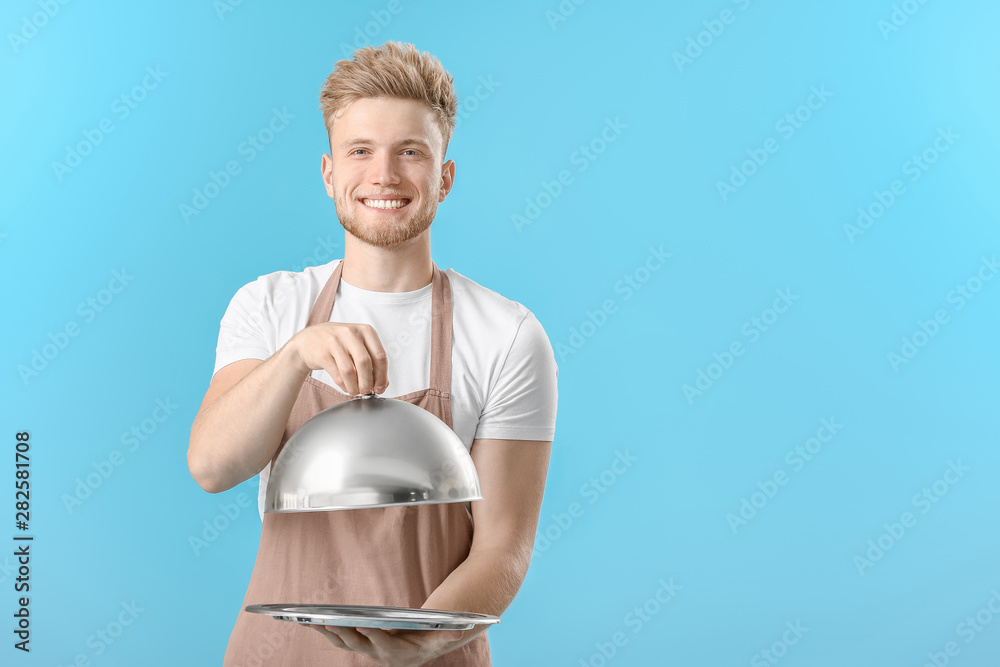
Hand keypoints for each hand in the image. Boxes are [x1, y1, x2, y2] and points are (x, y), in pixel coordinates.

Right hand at [287, 322, 388, 394]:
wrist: (308, 341)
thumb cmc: (337, 343)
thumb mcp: (357, 345)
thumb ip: (372, 361)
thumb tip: (383, 383)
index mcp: (365, 330)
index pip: (380, 356)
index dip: (382, 375)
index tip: (380, 387)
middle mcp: (350, 333)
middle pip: (365, 363)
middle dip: (368, 382)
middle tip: (367, 391)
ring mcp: (335, 341)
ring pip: (350, 371)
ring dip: (355, 386)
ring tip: (355, 391)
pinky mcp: (323, 353)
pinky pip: (337, 375)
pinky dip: (344, 385)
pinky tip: (346, 386)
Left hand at [299, 623, 462, 666]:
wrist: (414, 654)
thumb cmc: (425, 642)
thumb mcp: (436, 639)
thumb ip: (445, 635)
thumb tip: (457, 631)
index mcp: (395, 652)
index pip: (382, 643)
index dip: (372, 635)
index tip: (363, 626)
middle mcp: (377, 654)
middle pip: (357, 644)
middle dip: (343, 633)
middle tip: (329, 622)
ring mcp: (365, 651)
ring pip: (344, 644)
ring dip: (329, 634)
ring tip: (314, 622)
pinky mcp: (358, 645)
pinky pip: (339, 641)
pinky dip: (327, 632)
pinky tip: (314, 622)